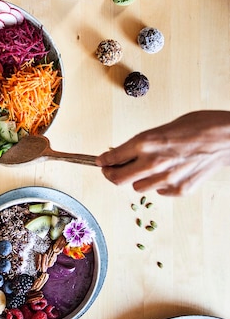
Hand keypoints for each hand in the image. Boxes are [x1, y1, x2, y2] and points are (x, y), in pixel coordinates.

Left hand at [96, 111, 229, 194]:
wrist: (226, 138)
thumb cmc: (198, 126)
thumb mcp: (163, 128)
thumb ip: (143, 143)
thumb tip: (124, 153)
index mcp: (145, 142)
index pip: (113, 158)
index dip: (103, 161)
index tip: (101, 162)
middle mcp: (152, 162)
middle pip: (118, 180)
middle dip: (111, 175)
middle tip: (110, 171)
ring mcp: (166, 179)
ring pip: (137, 188)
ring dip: (137, 180)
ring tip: (146, 169)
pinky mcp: (179, 190)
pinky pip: (159, 191)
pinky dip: (159, 185)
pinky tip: (168, 172)